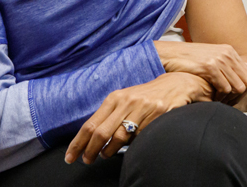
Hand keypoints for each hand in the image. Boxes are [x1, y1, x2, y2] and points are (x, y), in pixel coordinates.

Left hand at [65, 72, 210, 163]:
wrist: (176, 84)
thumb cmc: (146, 96)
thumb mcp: (126, 100)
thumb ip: (110, 116)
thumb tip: (91, 138)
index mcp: (114, 98)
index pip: (90, 124)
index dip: (78, 143)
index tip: (70, 156)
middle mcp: (126, 102)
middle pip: (100, 132)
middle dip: (90, 150)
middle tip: (86, 160)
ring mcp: (141, 108)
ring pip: (118, 137)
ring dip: (108, 151)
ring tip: (105, 155)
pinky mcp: (155, 115)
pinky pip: (139, 137)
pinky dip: (130, 145)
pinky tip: (127, 147)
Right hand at [154, 40, 246, 97]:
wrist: (170, 54)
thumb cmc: (189, 59)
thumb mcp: (213, 57)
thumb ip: (230, 63)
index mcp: (230, 51)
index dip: (244, 88)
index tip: (233, 96)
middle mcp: (227, 54)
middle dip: (239, 95)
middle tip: (228, 101)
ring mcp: (219, 60)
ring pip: (238, 87)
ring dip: (230, 97)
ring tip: (220, 100)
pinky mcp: (210, 67)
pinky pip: (225, 88)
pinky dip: (221, 97)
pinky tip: (213, 98)